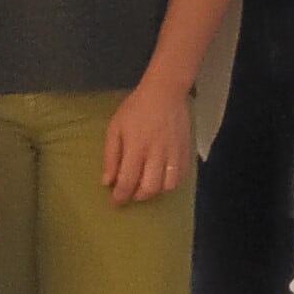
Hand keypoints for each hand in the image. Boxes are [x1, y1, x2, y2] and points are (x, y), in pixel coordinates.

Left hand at [103, 79, 196, 202]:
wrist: (165, 92)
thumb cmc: (136, 109)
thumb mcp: (115, 128)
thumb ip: (111, 156)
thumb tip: (108, 182)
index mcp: (136, 147)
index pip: (128, 181)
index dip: (120, 196)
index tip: (115, 201)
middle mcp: (157, 153)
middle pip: (149, 188)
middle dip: (138, 196)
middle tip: (131, 192)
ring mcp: (174, 153)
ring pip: (168, 186)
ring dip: (156, 191)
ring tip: (147, 184)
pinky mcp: (186, 150)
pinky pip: (182, 176)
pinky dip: (171, 182)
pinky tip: (162, 177)